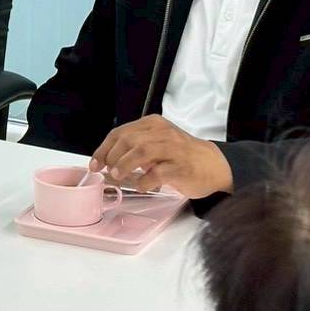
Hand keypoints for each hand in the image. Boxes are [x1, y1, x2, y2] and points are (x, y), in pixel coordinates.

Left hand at [89, 115, 233, 198]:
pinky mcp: (181, 166)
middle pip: (128, 140)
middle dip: (112, 157)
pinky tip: (142, 185)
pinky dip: (144, 181)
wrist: (214, 165)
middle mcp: (162, 133)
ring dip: (125, 166)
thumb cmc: (182, 156)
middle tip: (108, 171)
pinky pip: (157, 173)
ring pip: (141, 152)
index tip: (95, 163)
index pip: (120, 132)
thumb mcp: (157, 143)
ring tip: (118, 176)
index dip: (103, 149)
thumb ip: (134, 148)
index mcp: (153, 124)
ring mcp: (173, 149)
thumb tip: (106, 162)